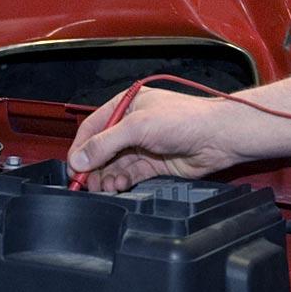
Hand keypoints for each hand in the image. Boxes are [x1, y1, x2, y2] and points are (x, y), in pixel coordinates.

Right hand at [67, 87, 247, 191]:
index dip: (80, 148)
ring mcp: (143, 145)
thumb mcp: (137, 127)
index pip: (92, 127)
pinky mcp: (154, 163)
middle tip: (86, 183)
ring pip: (114, 164)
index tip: (72, 167)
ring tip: (106, 185)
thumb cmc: (185, 119)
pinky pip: (129, 174)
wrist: (218, 137)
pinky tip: (118, 186)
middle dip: (92, 167)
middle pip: (101, 149)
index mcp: (125, 106)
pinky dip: (121, 181)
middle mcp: (132, 125)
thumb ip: (105, 143)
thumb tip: (79, 159)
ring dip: (106, 176)